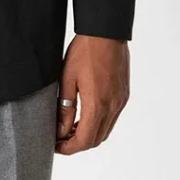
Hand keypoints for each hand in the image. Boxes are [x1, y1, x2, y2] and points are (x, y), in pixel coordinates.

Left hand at [55, 34, 129, 154]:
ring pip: (105, 131)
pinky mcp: (123, 95)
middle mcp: (112, 107)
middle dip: (77, 144)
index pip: (83, 141)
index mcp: (97, 105)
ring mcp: (120, 102)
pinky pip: (112, 118)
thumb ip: (65, 106)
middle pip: (95, 140)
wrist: (107, 31)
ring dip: (88, 134)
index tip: (56, 146)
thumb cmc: (85, 50)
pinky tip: (85, 114)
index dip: (68, 148)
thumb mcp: (67, 77)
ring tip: (70, 127)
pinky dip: (98, 123)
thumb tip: (60, 129)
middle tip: (60, 138)